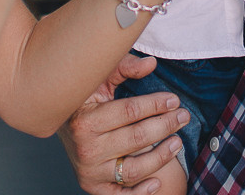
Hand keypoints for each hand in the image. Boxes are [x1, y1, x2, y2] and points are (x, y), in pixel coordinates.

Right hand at [58, 54, 188, 193]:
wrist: (61, 125)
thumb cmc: (85, 98)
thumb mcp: (100, 78)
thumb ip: (124, 67)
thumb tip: (151, 64)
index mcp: (85, 119)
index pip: (130, 111)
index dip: (156, 104)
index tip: (174, 100)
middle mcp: (85, 147)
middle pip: (136, 138)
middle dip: (165, 125)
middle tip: (183, 116)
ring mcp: (89, 170)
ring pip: (134, 169)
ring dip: (161, 157)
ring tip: (177, 142)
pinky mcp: (93, 185)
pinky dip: (141, 192)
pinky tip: (157, 181)